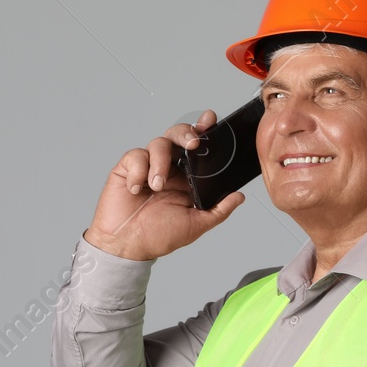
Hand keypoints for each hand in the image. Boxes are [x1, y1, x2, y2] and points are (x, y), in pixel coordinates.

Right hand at [83, 110, 247, 261]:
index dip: (203, 130)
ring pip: (157, 143)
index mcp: (185, 177)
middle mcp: (168, 168)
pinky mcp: (127, 169)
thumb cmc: (158, 236)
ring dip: (160, 162)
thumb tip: (239, 197)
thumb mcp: (195, 225)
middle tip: (192, 144)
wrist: (127, 246)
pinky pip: (134, 156)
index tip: (211, 120)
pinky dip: (138, 171)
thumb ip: (218, 210)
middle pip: (177, 135)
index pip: (197, 147)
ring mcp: (147, 167)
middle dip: (186, 133)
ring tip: (157, 186)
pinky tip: (137, 189)